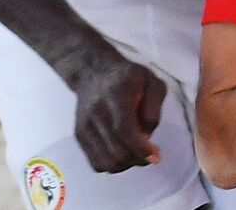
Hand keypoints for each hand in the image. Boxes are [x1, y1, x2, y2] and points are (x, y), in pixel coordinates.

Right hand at [68, 52, 167, 171]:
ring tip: (136, 153)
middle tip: (150, 155)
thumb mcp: (152, 82)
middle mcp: (97, 112)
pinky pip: (96, 163)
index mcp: (116, 96)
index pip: (124, 130)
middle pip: (116, 151)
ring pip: (105, 163)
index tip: (155, 157)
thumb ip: (154, 108)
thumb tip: (147, 136)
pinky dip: (112, 165)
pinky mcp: (80, 135)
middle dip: (138, 160)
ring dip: (126, 165)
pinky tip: (122, 152)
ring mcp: (85, 125)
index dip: (140, 149)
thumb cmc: (128, 77)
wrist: (94, 71)